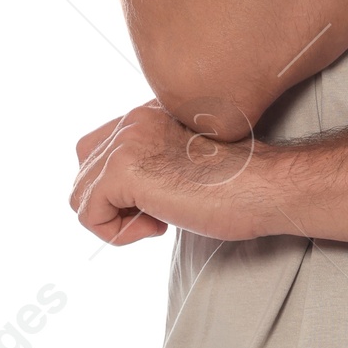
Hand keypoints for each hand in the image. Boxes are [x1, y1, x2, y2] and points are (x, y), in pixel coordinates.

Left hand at [70, 100, 273, 245]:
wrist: (267, 185)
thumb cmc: (243, 184)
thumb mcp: (188, 164)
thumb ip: (155, 163)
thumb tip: (124, 195)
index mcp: (148, 113)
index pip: (100, 147)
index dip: (122, 186)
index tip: (165, 199)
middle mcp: (131, 120)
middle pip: (83, 169)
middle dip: (111, 202)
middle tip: (158, 214)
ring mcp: (125, 143)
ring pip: (79, 194)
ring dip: (115, 219)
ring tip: (157, 221)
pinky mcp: (123, 171)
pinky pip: (88, 214)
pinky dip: (117, 234)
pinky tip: (158, 228)